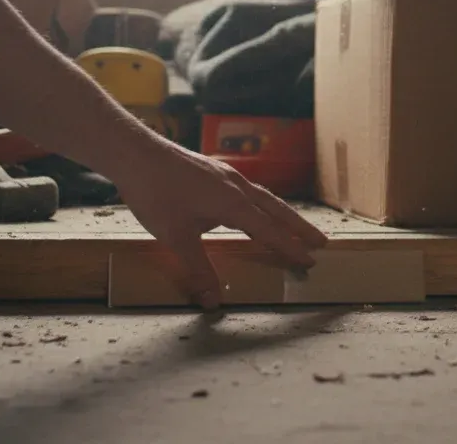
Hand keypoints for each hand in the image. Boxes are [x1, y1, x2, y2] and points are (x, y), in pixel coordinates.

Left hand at [115, 143, 328, 308]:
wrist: (136, 154)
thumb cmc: (156, 194)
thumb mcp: (176, 238)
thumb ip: (198, 269)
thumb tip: (214, 301)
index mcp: (233, 204)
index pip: (270, 230)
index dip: (290, 248)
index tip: (311, 261)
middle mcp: (237, 187)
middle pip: (277, 210)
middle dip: (299, 227)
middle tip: (321, 242)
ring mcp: (226, 175)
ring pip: (264, 197)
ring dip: (282, 214)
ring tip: (295, 226)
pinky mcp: (214, 170)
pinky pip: (248, 190)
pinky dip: (262, 203)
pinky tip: (252, 207)